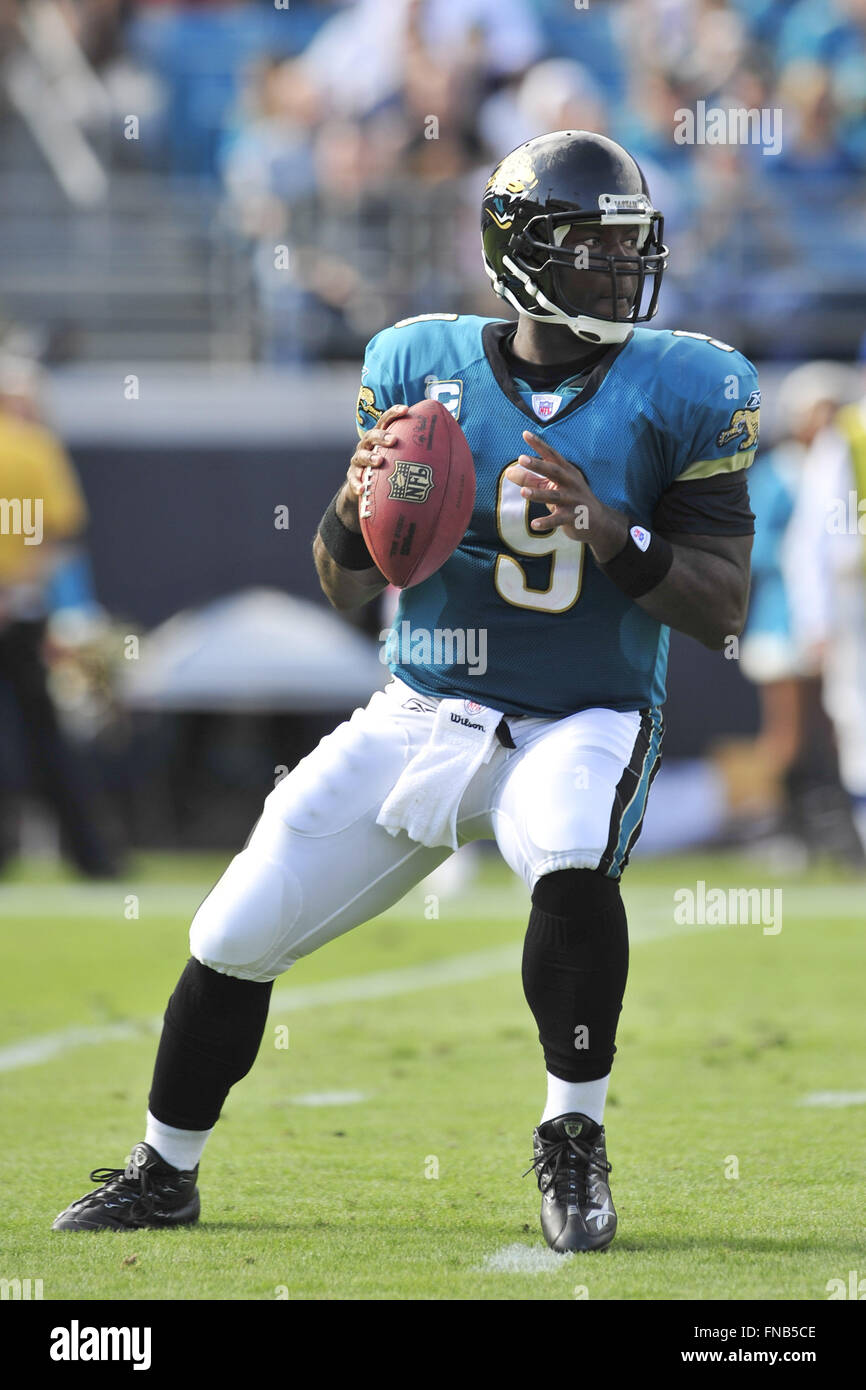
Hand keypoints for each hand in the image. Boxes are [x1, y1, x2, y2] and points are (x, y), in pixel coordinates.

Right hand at [340, 403, 408, 531]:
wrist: (367, 485)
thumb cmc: (390, 467)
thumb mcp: (403, 458)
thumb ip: (420, 451)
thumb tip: (454, 449)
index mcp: (381, 437)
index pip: (386, 421)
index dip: (394, 413)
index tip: (406, 409)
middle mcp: (368, 446)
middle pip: (372, 435)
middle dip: (382, 436)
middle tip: (394, 440)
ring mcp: (358, 461)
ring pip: (360, 456)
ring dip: (369, 457)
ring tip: (379, 462)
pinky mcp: (353, 476)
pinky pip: (353, 480)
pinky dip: (357, 484)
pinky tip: (363, 490)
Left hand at [506, 431, 627, 558]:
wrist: (598, 521)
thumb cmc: (570, 499)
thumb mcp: (552, 487)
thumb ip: (531, 480)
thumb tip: (508, 472)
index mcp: (566, 471)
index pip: (551, 455)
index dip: (539, 445)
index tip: (525, 434)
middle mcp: (571, 483)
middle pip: (554, 471)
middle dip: (539, 465)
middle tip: (521, 459)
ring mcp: (573, 500)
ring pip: (555, 496)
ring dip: (539, 494)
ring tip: (523, 492)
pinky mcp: (573, 517)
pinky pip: (558, 519)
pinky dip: (547, 522)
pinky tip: (534, 524)